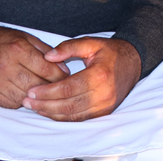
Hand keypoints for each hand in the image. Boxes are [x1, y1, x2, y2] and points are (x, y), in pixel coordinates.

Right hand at [0, 24, 69, 108]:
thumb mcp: (26, 38)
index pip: (46, 69)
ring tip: (43, 91)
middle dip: (51, 87)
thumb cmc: (2, 41)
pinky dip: (22, 100)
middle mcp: (5, 67)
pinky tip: (26, 93)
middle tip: (59, 87)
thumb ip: (46, 52)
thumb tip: (63, 68)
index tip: (67, 77)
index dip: (60, 75)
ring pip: (26, 97)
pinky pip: (12, 103)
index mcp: (17, 50)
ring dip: (37, 96)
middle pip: (37, 85)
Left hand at [23, 36, 140, 120]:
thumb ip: (69, 47)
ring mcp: (105, 105)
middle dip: (45, 105)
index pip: (68, 88)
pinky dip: (63, 117)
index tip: (31, 90)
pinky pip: (80, 118)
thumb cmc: (111, 52)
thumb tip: (48, 56)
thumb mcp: (91, 43)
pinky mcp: (105, 112)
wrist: (134, 62)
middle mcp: (104, 93)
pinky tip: (50, 111)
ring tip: (35, 107)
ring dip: (51, 113)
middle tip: (28, 101)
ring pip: (73, 115)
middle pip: (68, 105)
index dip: (47, 91)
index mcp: (99, 74)